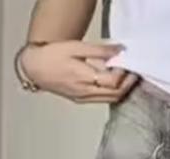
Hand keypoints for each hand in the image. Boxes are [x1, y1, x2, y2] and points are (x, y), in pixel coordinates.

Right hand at [19, 40, 138, 103]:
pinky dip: (113, 93)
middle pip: (116, 94)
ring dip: (123, 90)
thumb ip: (100, 51)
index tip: (127, 63)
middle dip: (128, 84)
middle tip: (135, 72)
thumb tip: (119, 50)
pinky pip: (103, 100)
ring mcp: (83, 99)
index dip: (123, 74)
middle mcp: (85, 92)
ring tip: (128, 77)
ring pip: (111, 100)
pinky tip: (115, 83)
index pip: (112, 82)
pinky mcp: (81, 100)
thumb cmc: (52, 56)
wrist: (35, 68)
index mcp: (84, 79)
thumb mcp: (76, 47)